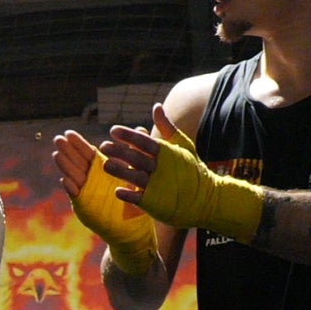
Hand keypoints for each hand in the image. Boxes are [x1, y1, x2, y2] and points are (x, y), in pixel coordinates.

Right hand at [52, 130, 158, 274]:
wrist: (132, 228)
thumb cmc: (133, 201)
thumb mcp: (136, 174)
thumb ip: (134, 152)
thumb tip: (141, 128)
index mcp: (101, 170)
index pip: (86, 153)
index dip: (77, 143)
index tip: (68, 133)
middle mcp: (91, 179)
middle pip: (76, 162)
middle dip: (67, 151)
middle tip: (58, 138)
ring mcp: (86, 193)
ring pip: (73, 176)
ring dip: (65, 166)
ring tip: (57, 154)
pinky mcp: (86, 207)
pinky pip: (77, 196)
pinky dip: (71, 188)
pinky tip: (66, 180)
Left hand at [100, 104, 264, 241]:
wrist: (206, 199)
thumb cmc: (191, 169)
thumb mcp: (182, 145)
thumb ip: (167, 127)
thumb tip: (156, 106)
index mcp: (167, 153)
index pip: (145, 142)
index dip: (129, 136)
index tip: (113, 130)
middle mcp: (162, 169)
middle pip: (138, 158)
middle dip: (121, 152)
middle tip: (104, 146)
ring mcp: (159, 186)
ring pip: (136, 177)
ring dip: (120, 171)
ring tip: (105, 165)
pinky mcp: (157, 203)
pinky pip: (140, 199)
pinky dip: (130, 195)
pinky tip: (117, 191)